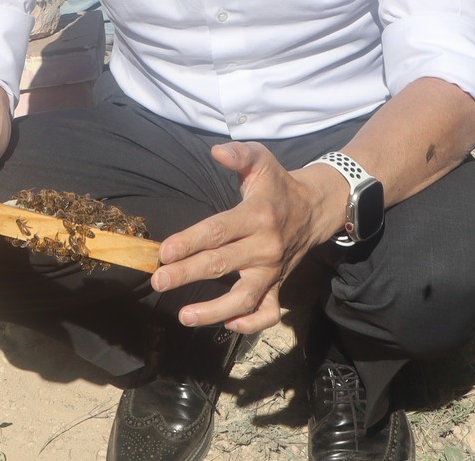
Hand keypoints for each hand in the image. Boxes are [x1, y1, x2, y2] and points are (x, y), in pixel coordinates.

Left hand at [150, 144, 344, 333]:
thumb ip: (239, 154)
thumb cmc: (278, 185)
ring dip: (214, 311)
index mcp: (257, 216)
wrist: (315, 209)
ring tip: (184, 315)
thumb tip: (216, 151)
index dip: (190, 241)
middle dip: (187, 274)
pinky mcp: (279, 286)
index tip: (164, 252)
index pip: (218, 231)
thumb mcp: (262, 161)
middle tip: (159, 280)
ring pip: (244, 298)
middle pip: (221, 264)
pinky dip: (251, 323)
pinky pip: (269, 312)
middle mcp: (265, 246)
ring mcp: (273, 270)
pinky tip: (228, 324)